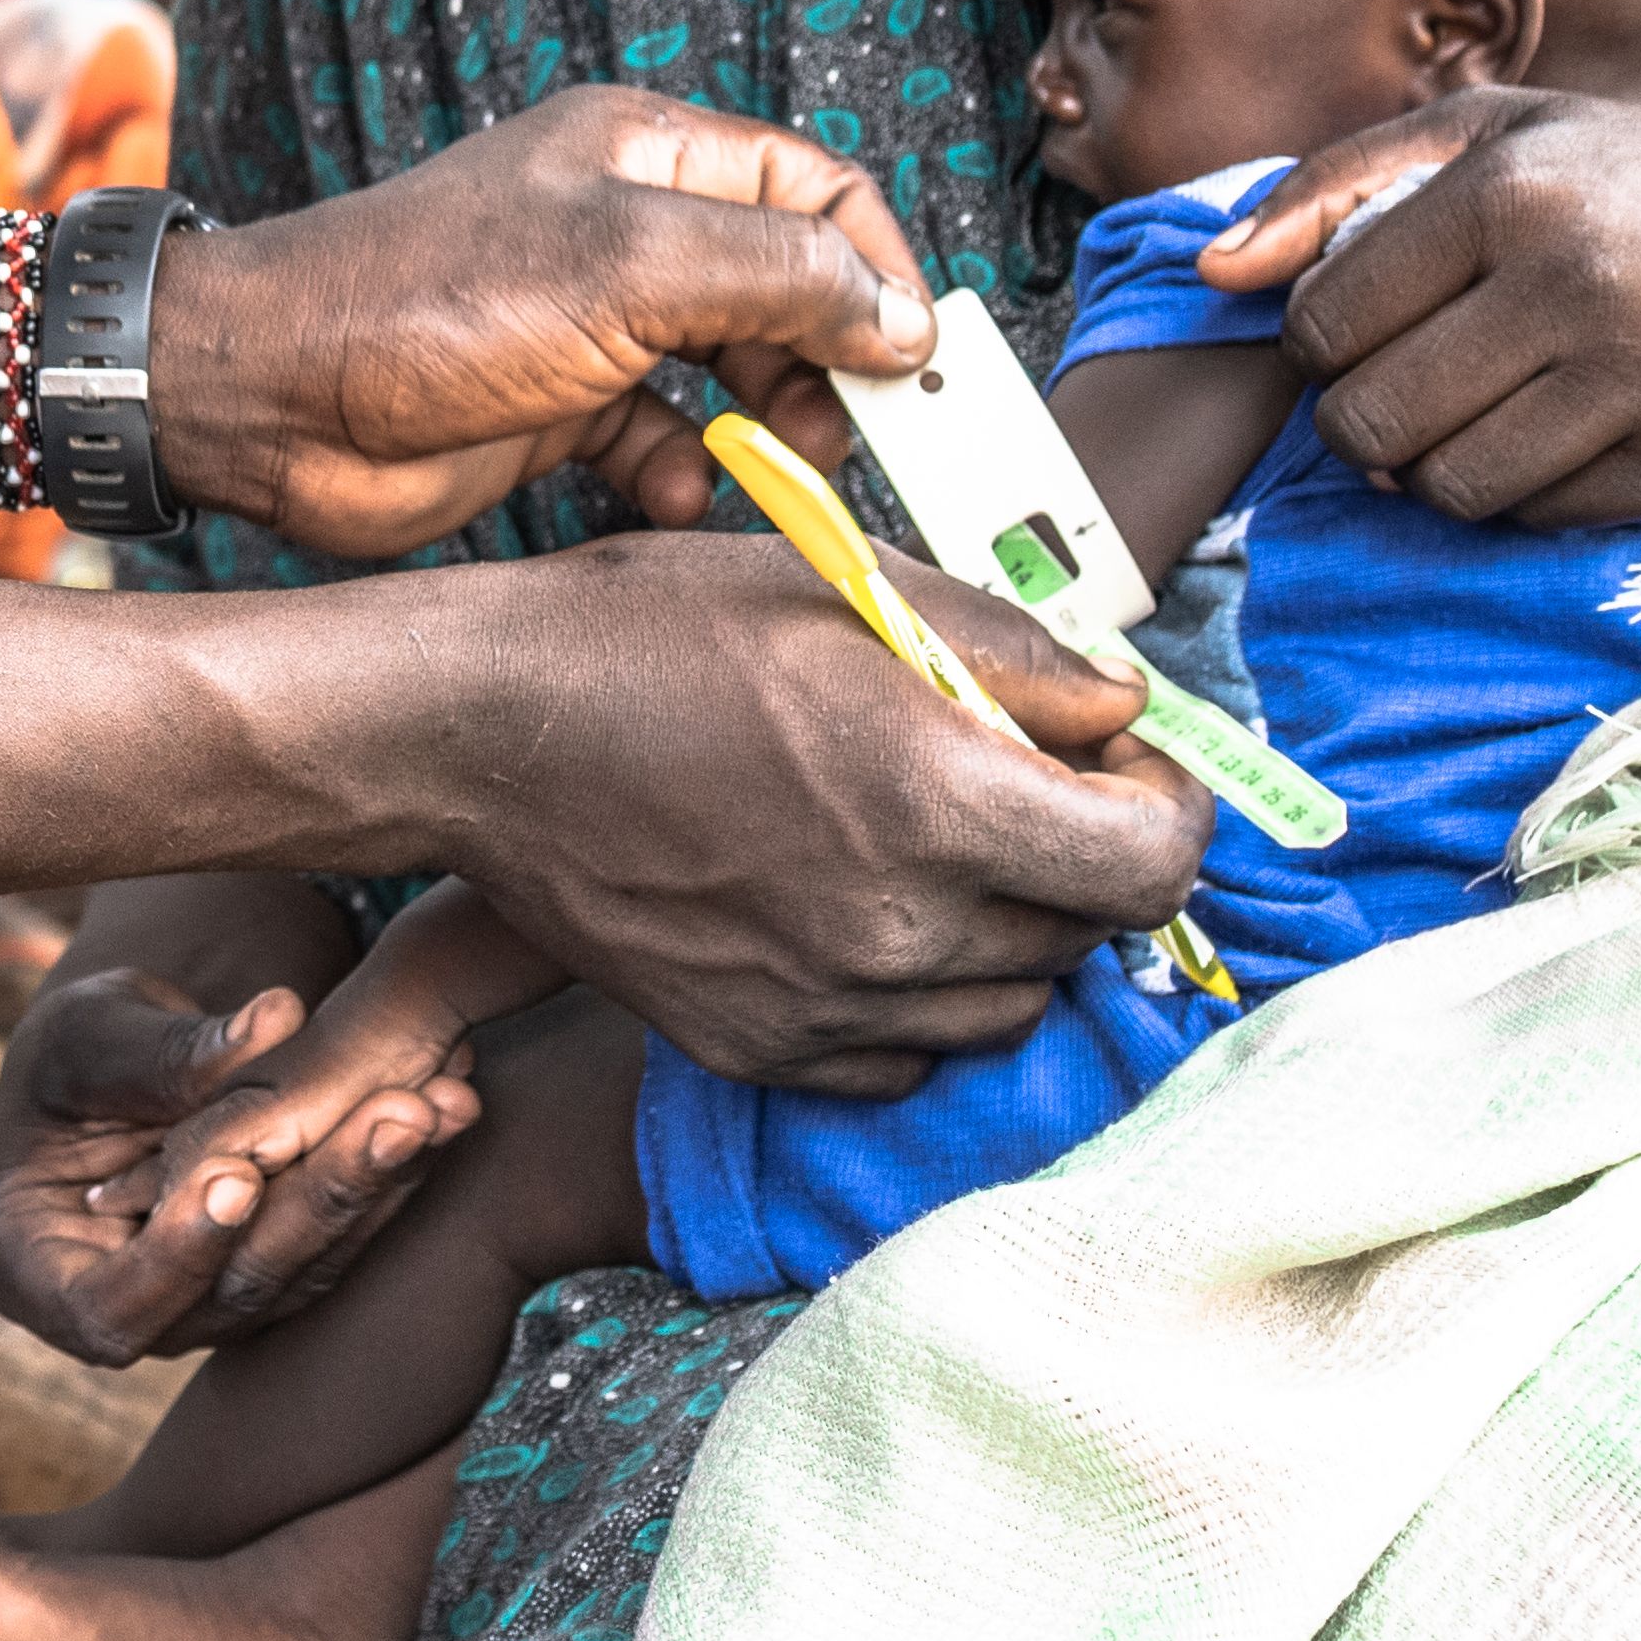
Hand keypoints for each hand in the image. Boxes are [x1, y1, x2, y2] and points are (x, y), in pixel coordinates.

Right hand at [0, 961, 474, 1362]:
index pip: (111, 1307)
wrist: (110, 1070)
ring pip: (306, 1269)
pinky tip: (447, 1107)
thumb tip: (275, 1020)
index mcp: (38, 1275)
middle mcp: (133, 1314)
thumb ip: (165, 1051)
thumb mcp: (86, 1038)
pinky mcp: (278, 1274)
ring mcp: (214, 1306)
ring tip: (443, 1102)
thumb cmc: (65, 1054)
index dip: (178, 1254)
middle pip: (234, 1290)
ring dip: (380, 1184)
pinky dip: (393, 1170)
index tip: (235, 1178)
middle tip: (396, 1118)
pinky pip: (339, 1236)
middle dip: (322, 1199)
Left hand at [161, 83, 937, 561]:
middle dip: (837, 359)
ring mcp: (592, 323)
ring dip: (776, 425)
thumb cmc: (422, 301)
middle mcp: (627, 232)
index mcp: (646, 158)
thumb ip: (778, 275)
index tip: (916, 357)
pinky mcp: (556, 409)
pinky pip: (665, 440)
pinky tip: (679, 493)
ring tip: (790, 467)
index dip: (878, 268)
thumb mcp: (624, 265)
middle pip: (788, 286)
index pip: (816, 188)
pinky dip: (689, 472)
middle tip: (866, 434)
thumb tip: (900, 312)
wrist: (273, 400)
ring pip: (736, 370)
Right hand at [426, 537, 1201, 1092]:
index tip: (1123, 766)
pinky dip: (915, 994)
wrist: (475, 733)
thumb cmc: (651, 634)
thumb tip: (1123, 710)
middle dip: (1080, 854)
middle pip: (1089, 933)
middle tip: (1013, 783)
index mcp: (935, 799)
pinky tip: (856, 910)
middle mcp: (897, 925)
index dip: (1165, 804)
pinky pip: (908, 1052)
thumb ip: (1013, 653)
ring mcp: (827, 1003)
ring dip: (1006, 930)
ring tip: (930, 847)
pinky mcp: (763, 1048)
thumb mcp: (845, 588)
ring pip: (1009, 1003)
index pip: (1154, 862)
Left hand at [1196, 90, 1640, 675]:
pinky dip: (1521, 492)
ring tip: (1479, 408)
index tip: (1364, 330)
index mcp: (1509, 189)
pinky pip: (1534, 516)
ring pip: (1444, 485)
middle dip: (1364, 419)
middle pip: (1370, 420)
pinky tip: (1561, 430)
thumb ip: (1333, 185)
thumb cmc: (1636, 184)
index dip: (1320, 344)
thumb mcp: (1496, 134)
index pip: (1324, 321)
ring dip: (1435, 466)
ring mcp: (1640, 377)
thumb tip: (1208, 272)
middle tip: (1410, 384)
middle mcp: (1575, 280)